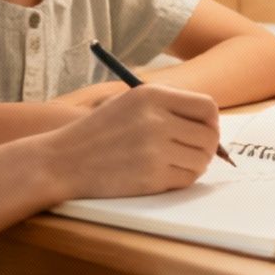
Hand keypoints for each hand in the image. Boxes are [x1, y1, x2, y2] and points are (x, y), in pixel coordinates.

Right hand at [41, 84, 218, 199]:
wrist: (64, 160)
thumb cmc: (98, 132)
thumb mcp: (129, 102)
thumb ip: (166, 106)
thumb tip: (209, 123)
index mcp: (152, 95)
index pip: (207, 106)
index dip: (211, 121)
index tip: (204, 130)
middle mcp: (156, 120)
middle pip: (209, 136)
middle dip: (206, 147)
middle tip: (192, 152)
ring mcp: (155, 150)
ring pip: (201, 160)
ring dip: (195, 165)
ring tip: (176, 163)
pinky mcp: (152, 177)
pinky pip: (187, 179)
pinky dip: (182, 179)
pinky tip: (165, 174)